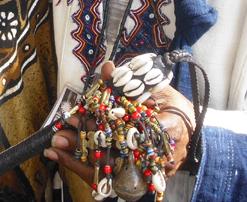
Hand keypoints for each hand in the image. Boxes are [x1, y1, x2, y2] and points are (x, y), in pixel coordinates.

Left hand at [43, 60, 196, 188]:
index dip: (111, 116)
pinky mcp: (134, 178)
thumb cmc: (176, 110)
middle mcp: (155, 154)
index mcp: (168, 128)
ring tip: (56, 142)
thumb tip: (108, 67)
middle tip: (65, 123)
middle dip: (88, 135)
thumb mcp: (159, 89)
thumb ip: (132, 80)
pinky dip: (79, 166)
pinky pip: (103, 176)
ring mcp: (144, 169)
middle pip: (117, 147)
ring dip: (79, 154)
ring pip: (107, 164)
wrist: (190, 136)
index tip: (90, 107)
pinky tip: (59, 157)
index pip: (136, 124)